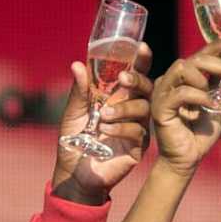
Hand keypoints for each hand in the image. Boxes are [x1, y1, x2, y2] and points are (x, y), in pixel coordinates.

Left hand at [52, 43, 153, 204]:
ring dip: (124, 108)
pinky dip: (121, 128)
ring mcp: (137, 128)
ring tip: (103, 115)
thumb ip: (79, 91)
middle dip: (137, 80)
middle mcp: (131, 110)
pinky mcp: (138, 147)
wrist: (74, 174)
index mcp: (118, 97)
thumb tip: (78, 64)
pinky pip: (138, 131)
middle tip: (123, 79)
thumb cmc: (74, 141)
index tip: (141, 48)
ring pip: (143, 109)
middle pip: (147, 88)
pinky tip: (105, 130)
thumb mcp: (73, 113)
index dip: (141, 61)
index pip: (134, 75)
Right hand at [150, 39, 220, 177]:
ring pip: (182, 67)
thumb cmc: (200, 134)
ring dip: (205, 79)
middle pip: (193, 58)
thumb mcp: (217, 101)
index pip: (199, 55)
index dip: (216, 45)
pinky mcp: (159, 108)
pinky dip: (200, 97)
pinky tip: (211, 107)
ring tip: (215, 98)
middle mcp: (169, 82)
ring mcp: (162, 94)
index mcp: (183, 79)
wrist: (188, 159)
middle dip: (219, 65)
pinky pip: (181, 93)